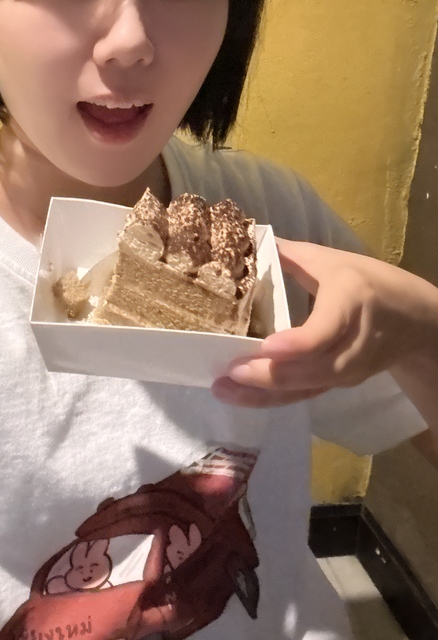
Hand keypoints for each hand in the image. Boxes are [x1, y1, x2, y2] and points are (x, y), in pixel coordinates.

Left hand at [212, 238, 437, 408]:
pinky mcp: (341, 384)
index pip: (324, 332)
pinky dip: (273, 399)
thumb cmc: (371, 282)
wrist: (416, 321)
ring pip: (306, 388)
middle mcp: (351, 343)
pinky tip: (241, 395)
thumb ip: (290, 255)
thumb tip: (247, 241)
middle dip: (268, 375)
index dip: (296, 345)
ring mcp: (349, 370)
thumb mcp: (333, 261)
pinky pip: (306, 395)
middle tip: (227, 373)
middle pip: (311, 369)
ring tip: (224, 389)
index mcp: (350, 302)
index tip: (264, 347)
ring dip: (264, 394)